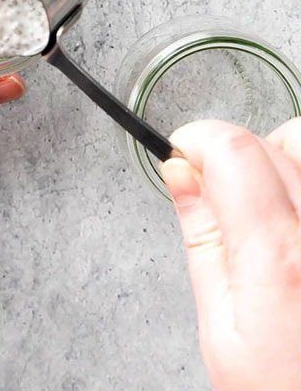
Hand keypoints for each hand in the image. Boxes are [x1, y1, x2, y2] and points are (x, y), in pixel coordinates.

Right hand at [163, 120, 300, 390]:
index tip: (184, 158)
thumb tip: (180, 174)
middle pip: (276, 140)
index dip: (196, 141)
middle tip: (223, 195)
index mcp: (279, 259)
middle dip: (237, 154)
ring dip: (284, 159)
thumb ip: (203, 241)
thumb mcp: (222, 330)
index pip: (233, 148)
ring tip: (270, 205)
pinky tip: (294, 220)